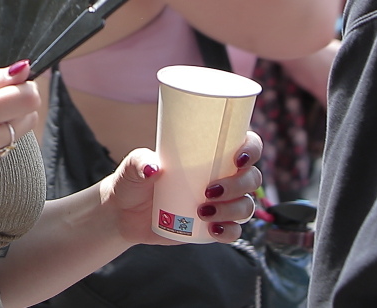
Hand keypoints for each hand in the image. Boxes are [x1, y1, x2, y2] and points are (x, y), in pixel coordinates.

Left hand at [102, 131, 262, 245]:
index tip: (237, 158)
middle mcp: (220, 176)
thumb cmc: (134, 180)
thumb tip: (154, 168)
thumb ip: (140, 162)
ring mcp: (219, 203)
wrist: (125, 214)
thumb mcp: (133, 165)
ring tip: (202, 211)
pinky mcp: (213, 226)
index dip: (251, 149)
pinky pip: (235, 231)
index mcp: (207, 153)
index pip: (244, 144)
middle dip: (238, 185)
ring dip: (232, 209)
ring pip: (246, 206)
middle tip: (209, 190)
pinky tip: (213, 230)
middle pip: (251, 178)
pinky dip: (230, 231)